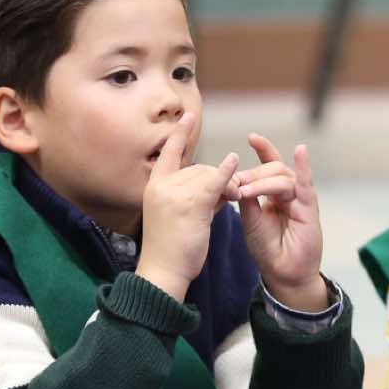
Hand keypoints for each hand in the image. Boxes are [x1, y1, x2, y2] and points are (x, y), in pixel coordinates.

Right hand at [138, 110, 238, 300]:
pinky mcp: (191, 205)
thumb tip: (218, 183)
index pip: (168, 154)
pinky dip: (225, 173)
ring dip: (224, 186)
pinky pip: (213, 183)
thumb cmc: (170, 248)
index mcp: (154, 187)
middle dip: (215, 179)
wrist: (163, 272)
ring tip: (229, 201)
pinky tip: (233, 163)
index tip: (187, 116)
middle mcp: (161, 186)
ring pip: (207, 175)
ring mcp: (174, 194)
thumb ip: (193, 195)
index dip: (178, 135)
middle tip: (227, 197)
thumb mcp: (176, 215)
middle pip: (197, 168)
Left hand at [230, 134, 325, 310]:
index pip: (270, 166)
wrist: (282, 274)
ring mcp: (301, 200)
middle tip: (236, 183)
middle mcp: (290, 193)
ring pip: (283, 177)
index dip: (263, 150)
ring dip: (261, 180)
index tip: (251, 136)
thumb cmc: (268, 249)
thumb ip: (247, 198)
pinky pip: (307, 185)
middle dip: (253, 173)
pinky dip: (304, 167)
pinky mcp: (310, 209)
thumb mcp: (250, 220)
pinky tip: (301, 152)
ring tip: (245, 190)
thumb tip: (237, 177)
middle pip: (274, 170)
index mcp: (275, 194)